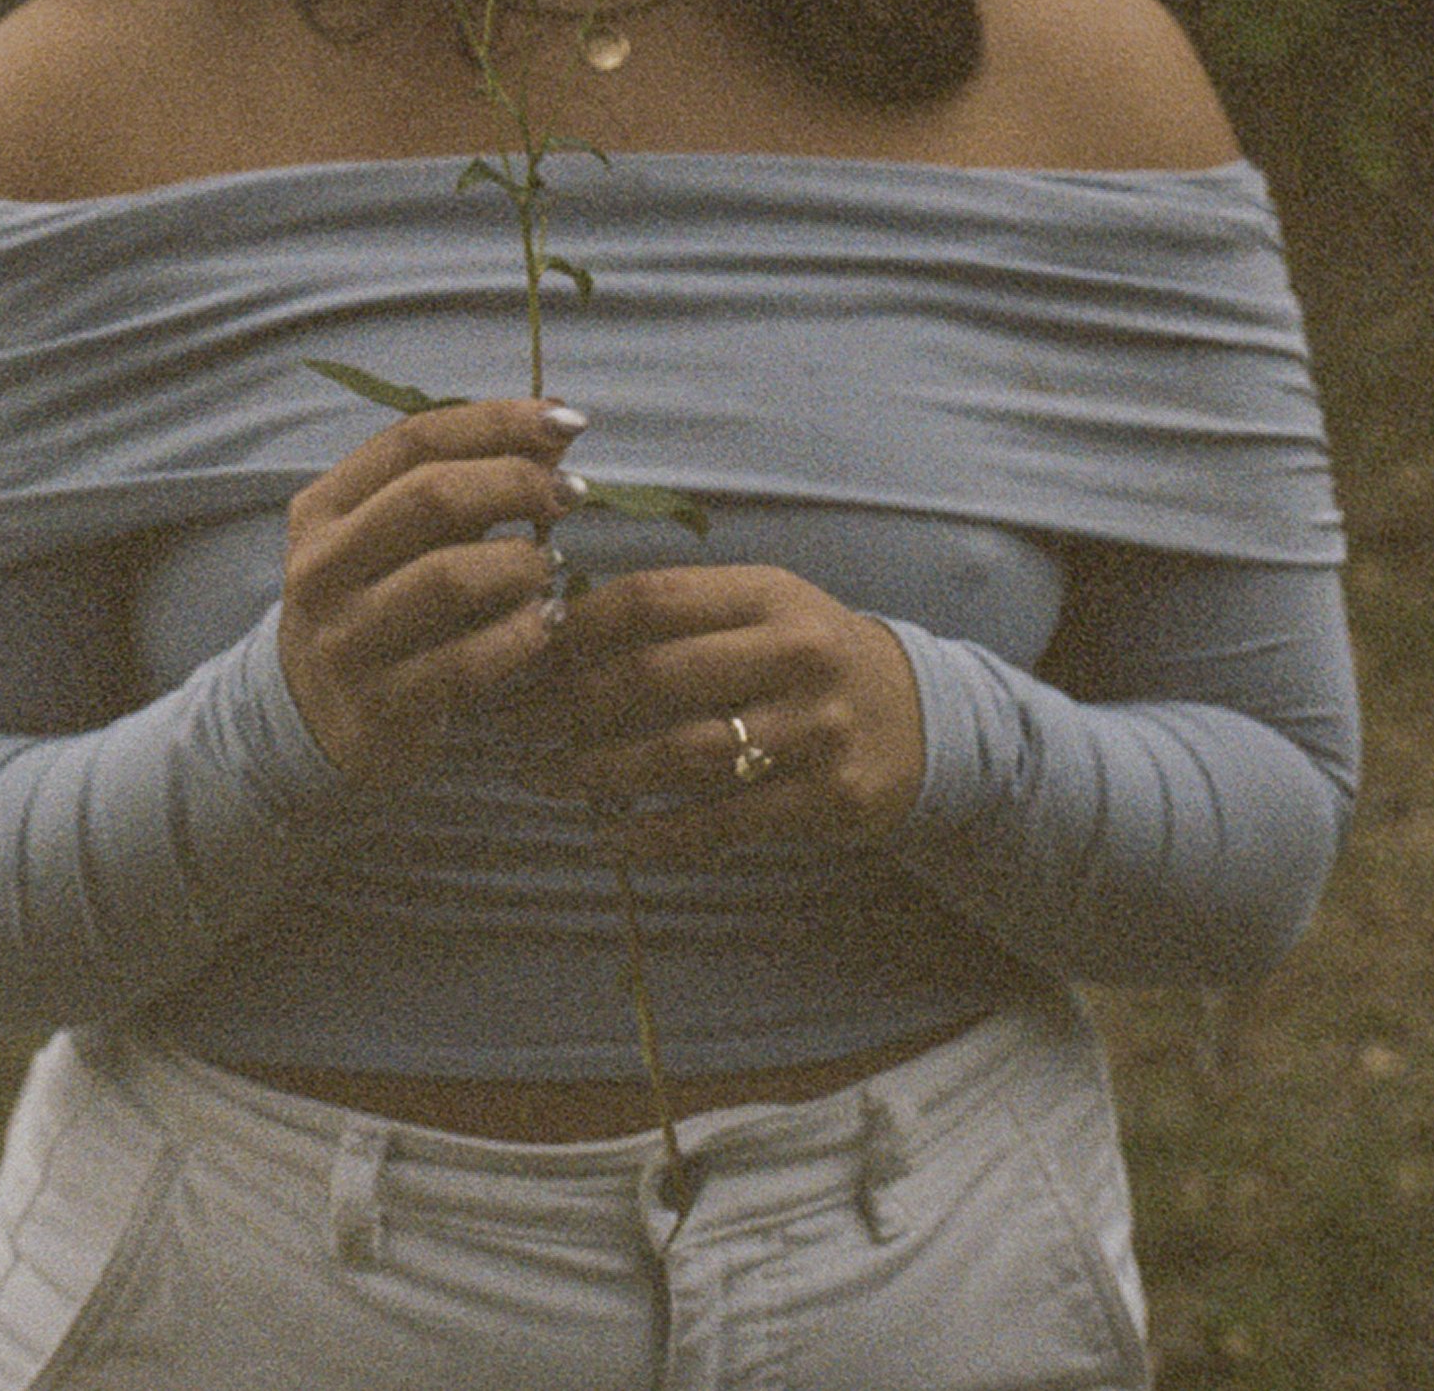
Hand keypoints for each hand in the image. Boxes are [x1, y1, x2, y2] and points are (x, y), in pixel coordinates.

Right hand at [279, 399, 584, 782]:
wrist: (313, 720)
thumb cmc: (377, 605)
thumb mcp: (394, 539)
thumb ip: (461, 486)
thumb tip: (554, 429)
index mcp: (323, 509)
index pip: (414, 439)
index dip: (497, 421)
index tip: (566, 420)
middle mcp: (322, 569)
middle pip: (430, 496)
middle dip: (515, 483)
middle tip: (573, 493)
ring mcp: (344, 641)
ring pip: (447, 578)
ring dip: (520, 561)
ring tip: (553, 564)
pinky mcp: (377, 709)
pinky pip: (463, 663)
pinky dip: (519, 635)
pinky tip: (547, 622)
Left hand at [521, 564, 925, 859]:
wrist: (924, 718)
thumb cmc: (810, 657)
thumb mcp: (763, 608)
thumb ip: (682, 611)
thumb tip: (557, 627)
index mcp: (769, 594)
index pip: (654, 599)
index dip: (577, 626)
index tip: (522, 649)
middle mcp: (796, 653)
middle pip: (657, 675)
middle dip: (567, 704)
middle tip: (509, 726)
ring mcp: (817, 728)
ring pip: (683, 753)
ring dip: (598, 772)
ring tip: (543, 779)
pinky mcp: (830, 798)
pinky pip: (724, 823)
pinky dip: (657, 835)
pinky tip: (610, 839)